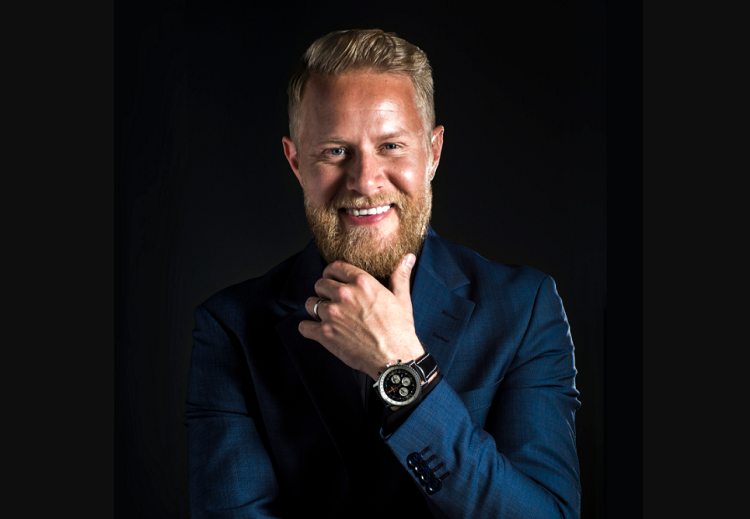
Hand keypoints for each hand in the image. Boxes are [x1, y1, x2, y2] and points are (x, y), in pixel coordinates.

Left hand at [300, 253, 423, 379]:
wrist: (395, 358)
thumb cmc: (399, 330)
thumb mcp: (402, 299)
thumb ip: (400, 276)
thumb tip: (408, 257)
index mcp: (362, 282)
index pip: (334, 267)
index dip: (332, 274)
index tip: (333, 280)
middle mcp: (344, 294)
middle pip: (319, 284)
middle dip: (324, 292)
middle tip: (332, 302)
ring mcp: (332, 314)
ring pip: (310, 304)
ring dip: (315, 310)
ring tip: (327, 317)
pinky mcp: (325, 333)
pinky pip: (304, 326)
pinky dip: (309, 329)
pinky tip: (318, 331)